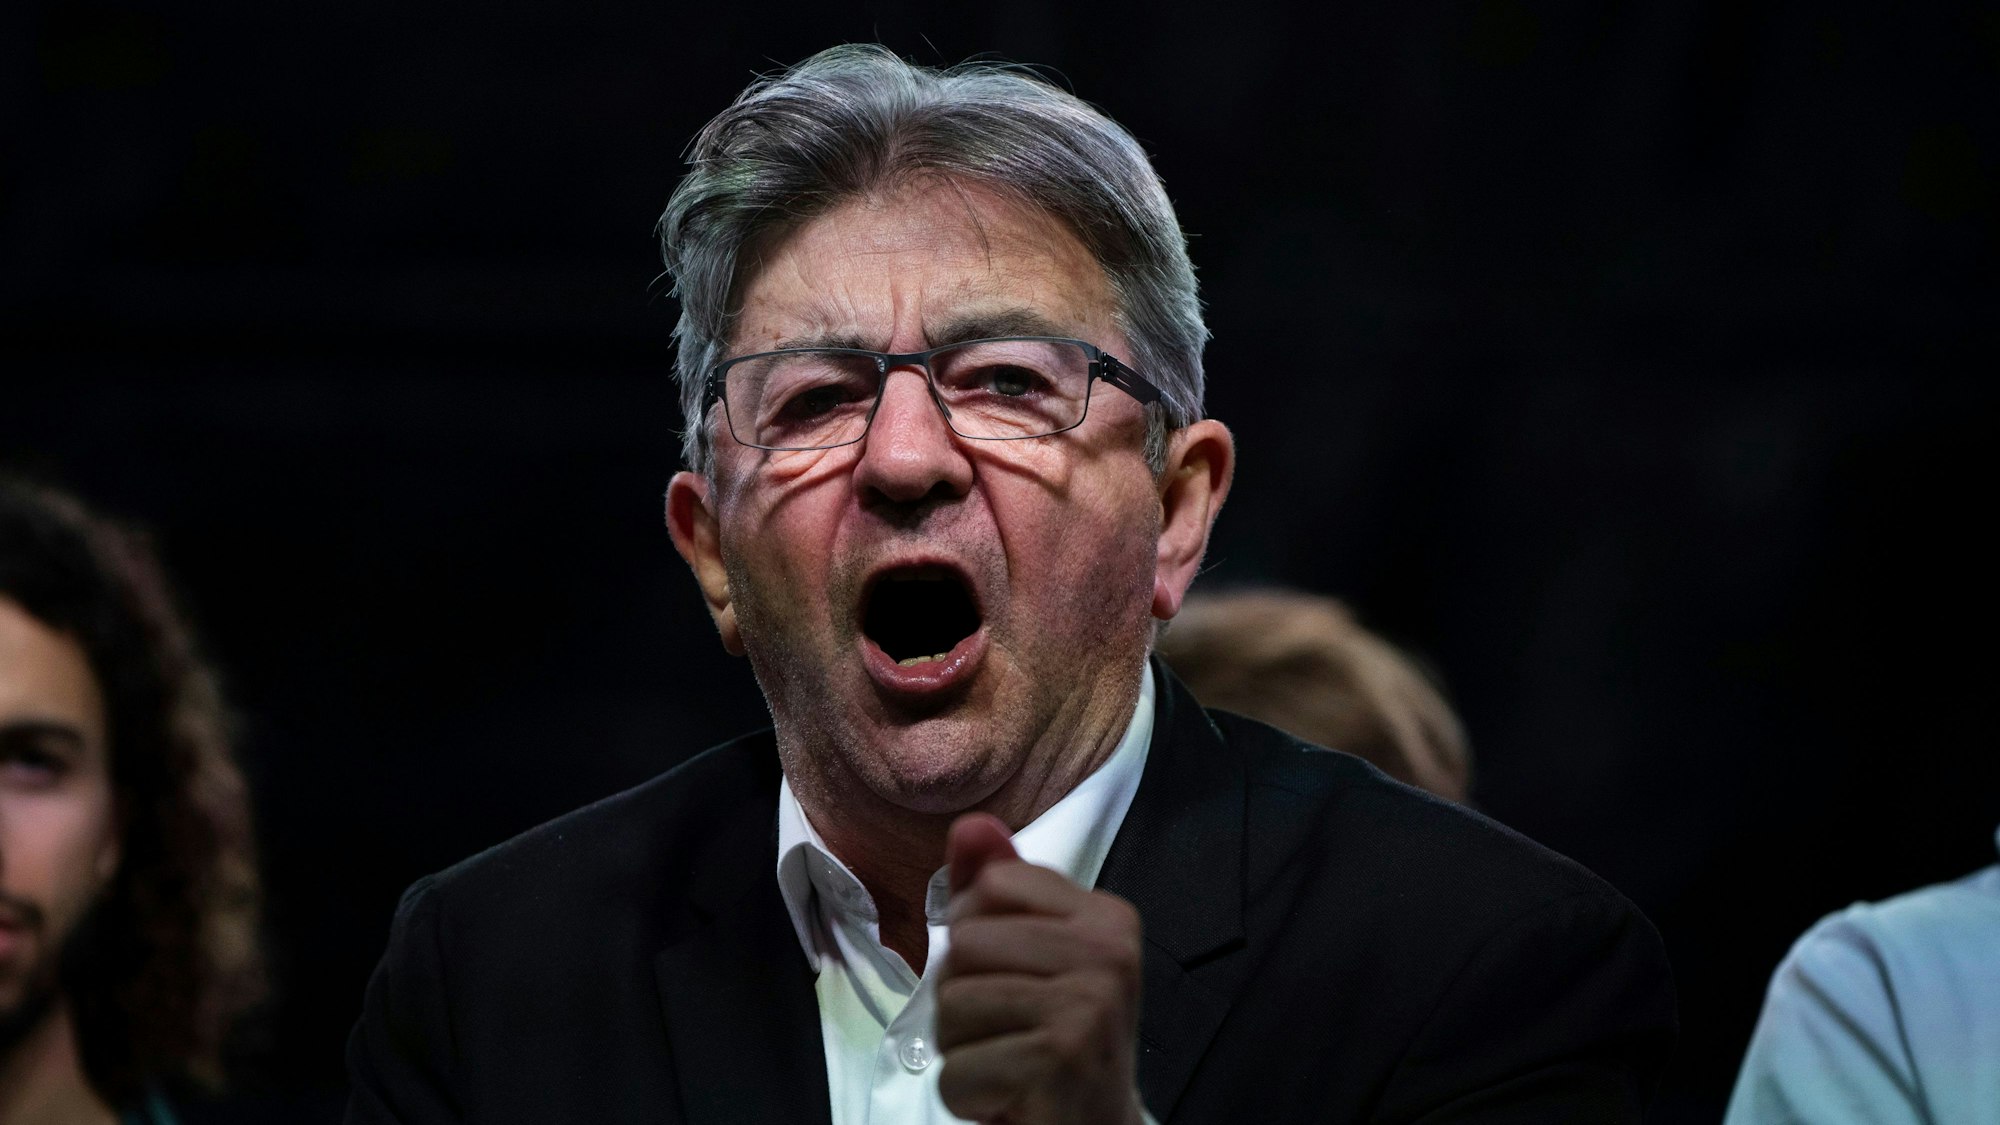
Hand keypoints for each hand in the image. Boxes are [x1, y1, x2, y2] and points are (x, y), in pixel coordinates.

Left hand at [935, 813, 1146, 1124]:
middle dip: (962, 999)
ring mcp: (1088, 1005)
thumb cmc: (1059, 1042)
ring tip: (1009, 1064)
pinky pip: (957, 1069)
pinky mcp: (1059, 1059)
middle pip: (964, 943)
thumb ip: (998, 886)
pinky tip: (1010, 1099)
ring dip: (962, 1050)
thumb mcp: (1031, 955)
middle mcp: (1108, 952)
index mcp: (1106, 916)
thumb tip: (969, 825)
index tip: (1012, 976)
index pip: (990, 884)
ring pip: (952, 1004)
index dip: (974, 933)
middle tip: (1010, 1033)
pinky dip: (969, 1096)